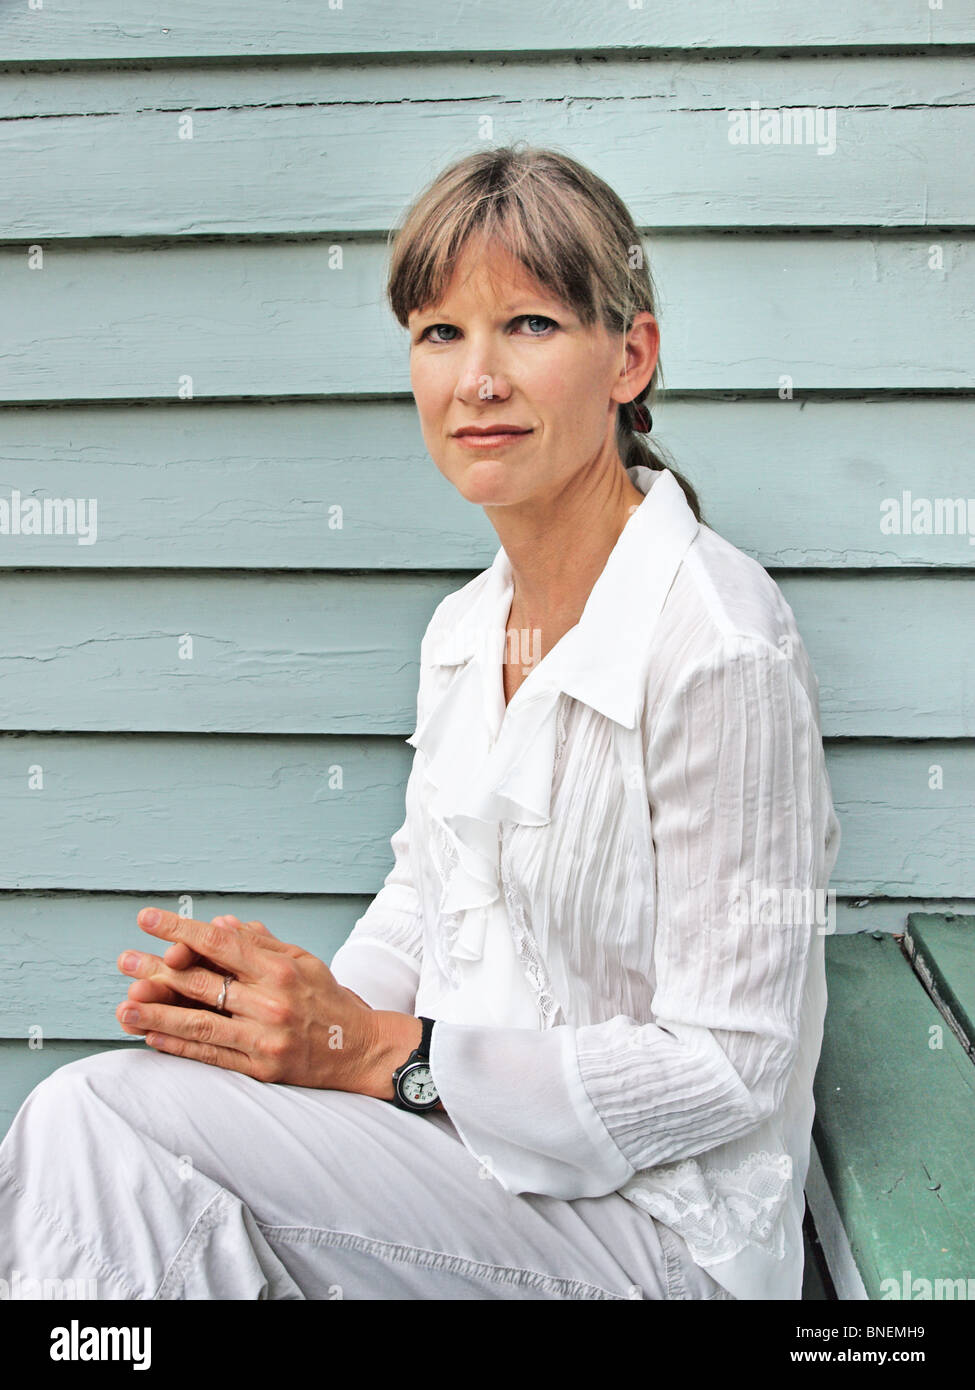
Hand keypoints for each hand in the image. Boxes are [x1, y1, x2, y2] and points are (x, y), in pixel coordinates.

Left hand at [115, 907, 395, 1092]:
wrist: (362, 1050)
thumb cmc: (329, 1000)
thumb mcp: (302, 960)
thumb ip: (260, 943)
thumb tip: (220, 924)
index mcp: (280, 969)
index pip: (220, 943)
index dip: (180, 930)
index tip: (148, 920)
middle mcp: (271, 1002)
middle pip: (202, 983)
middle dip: (157, 970)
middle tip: (124, 961)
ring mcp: (264, 1038)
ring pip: (199, 1023)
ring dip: (156, 1013)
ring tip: (124, 1006)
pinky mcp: (261, 1068)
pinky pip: (211, 1055)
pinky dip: (178, 1046)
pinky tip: (151, 1036)